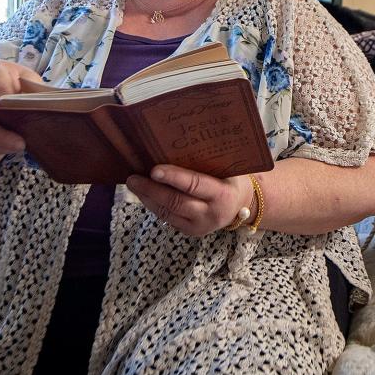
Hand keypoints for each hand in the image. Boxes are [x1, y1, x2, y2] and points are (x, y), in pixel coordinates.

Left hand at [126, 165, 252, 236]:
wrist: (241, 205)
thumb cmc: (230, 178)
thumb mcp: (227, 168)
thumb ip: (207, 160)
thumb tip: (174, 143)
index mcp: (222, 195)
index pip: (194, 185)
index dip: (173, 178)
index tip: (154, 170)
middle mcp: (211, 214)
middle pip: (175, 202)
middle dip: (151, 190)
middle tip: (133, 178)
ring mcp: (199, 226)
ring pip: (167, 213)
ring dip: (147, 198)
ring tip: (134, 184)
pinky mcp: (189, 231)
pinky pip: (167, 218)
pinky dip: (153, 205)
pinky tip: (144, 193)